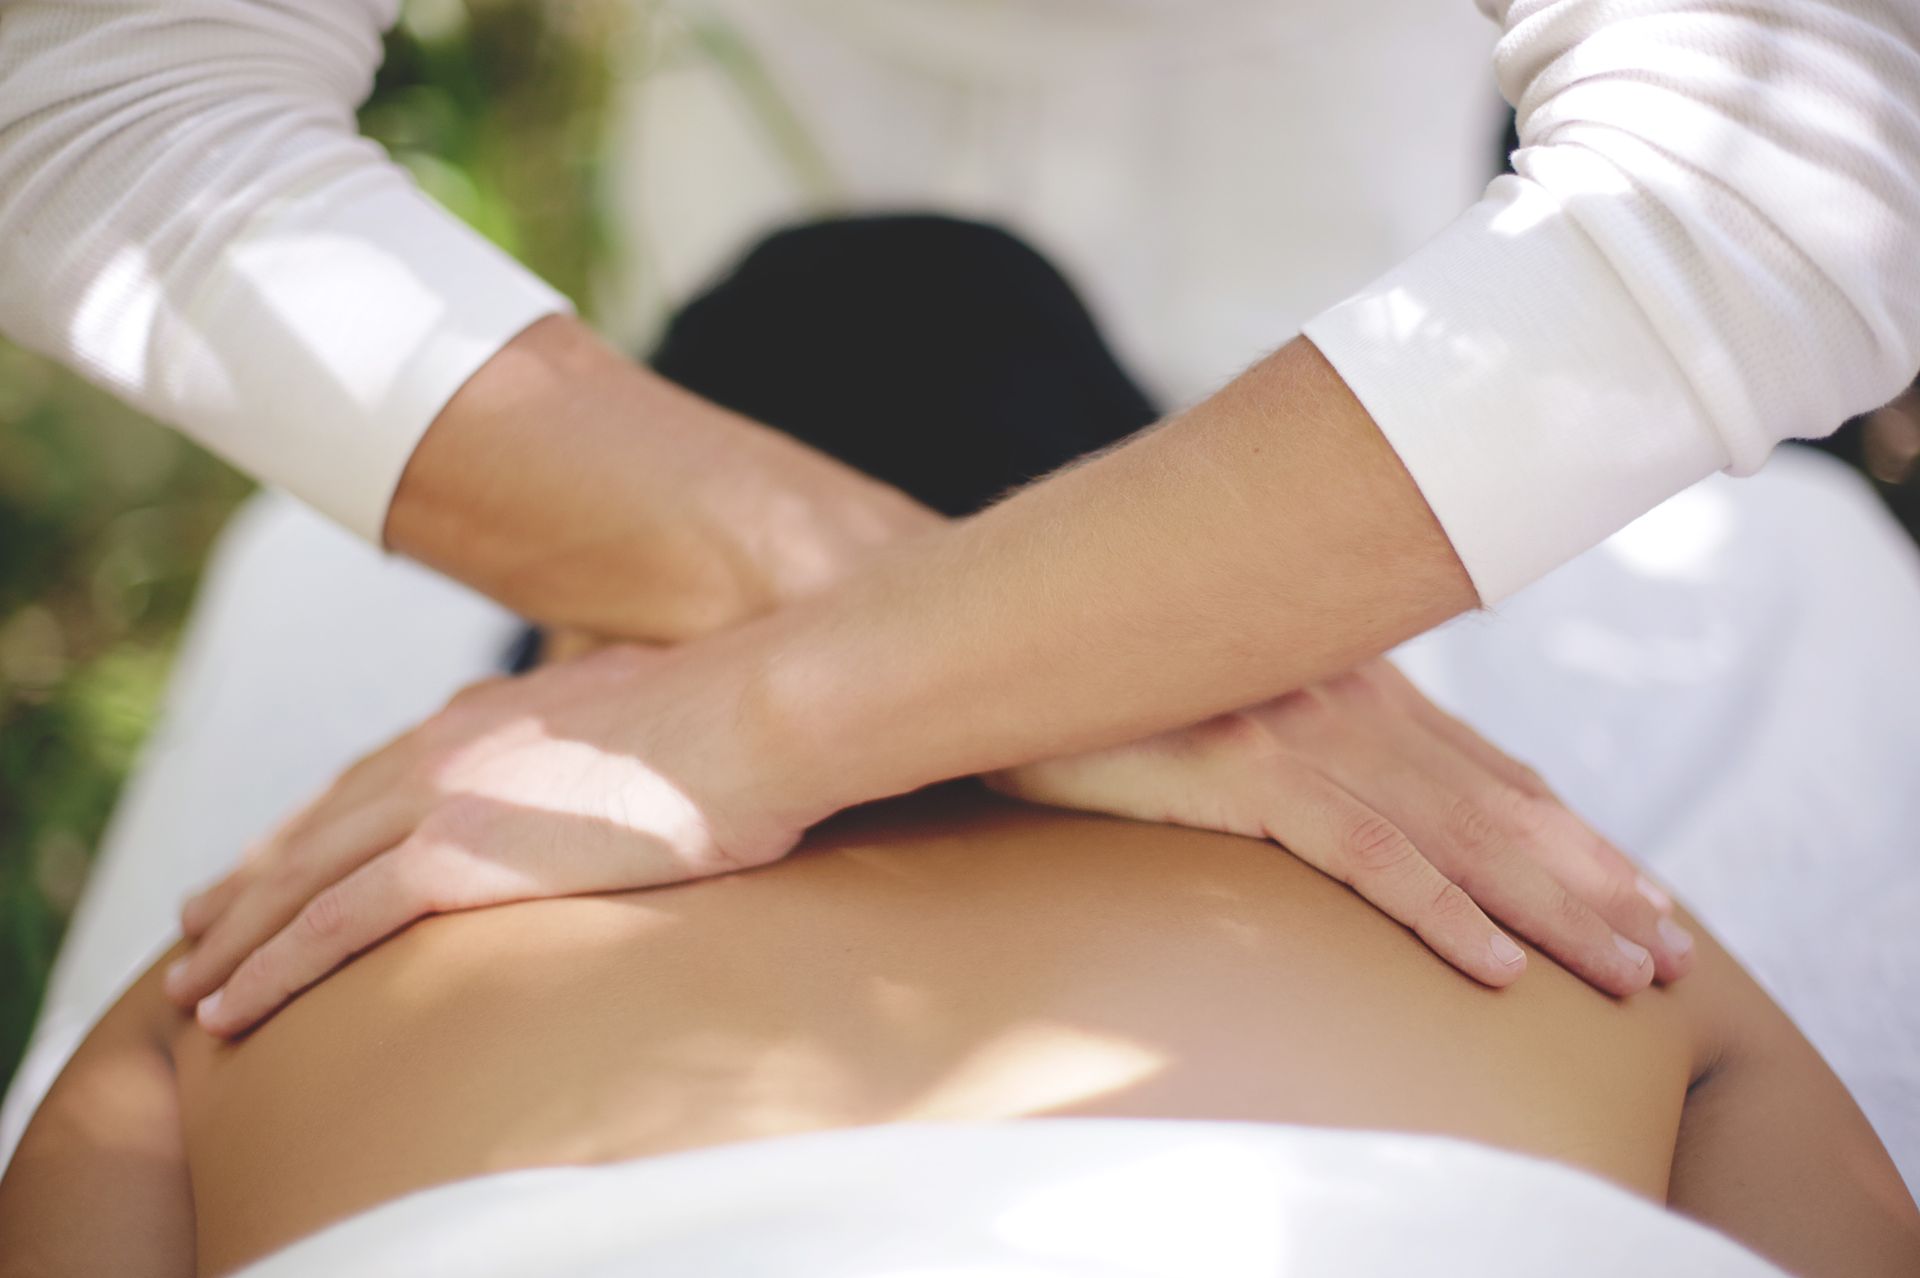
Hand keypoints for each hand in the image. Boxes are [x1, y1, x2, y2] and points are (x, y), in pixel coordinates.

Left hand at [163, 644, 800, 1036]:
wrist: (756, 714)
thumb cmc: (740, 724)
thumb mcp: (660, 712)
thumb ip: (616, 736)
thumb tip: (646, 756)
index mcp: (497, 713)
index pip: (382, 772)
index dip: (323, 818)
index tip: (286, 850)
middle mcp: (449, 746)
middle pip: (321, 820)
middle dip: (253, 873)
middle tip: (199, 916)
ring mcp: (443, 798)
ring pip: (303, 875)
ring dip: (238, 929)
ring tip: (194, 975)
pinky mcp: (452, 856)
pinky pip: (331, 923)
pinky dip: (269, 964)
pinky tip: (231, 1003)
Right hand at [987, 659, 1691, 995]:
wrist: (1000, 633)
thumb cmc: (1108, 678)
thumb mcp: (1227, 693)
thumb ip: (1306, 727)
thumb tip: (1355, 782)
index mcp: (1352, 681)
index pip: (1489, 768)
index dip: (1573, 834)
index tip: (1640, 889)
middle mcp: (1348, 696)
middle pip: (1499, 804)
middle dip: (1593, 881)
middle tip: (1667, 952)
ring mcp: (1299, 727)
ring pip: (1459, 831)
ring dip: (1552, 907)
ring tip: (1625, 972)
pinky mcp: (1241, 765)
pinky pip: (1361, 850)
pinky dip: (1436, 909)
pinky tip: (1491, 966)